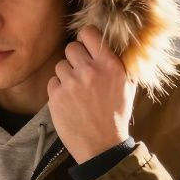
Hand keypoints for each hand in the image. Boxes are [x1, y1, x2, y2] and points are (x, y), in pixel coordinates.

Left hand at [47, 26, 134, 162]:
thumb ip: (118, 63)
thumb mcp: (127, 86)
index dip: (85, 38)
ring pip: (60, 65)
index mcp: (110, 65)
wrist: (102, 146)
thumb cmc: (116, 116)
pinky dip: (58, 90)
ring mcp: (71, 83)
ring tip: (77, 92)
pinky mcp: (56, 96)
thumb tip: (109, 43)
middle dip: (75, 58)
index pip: (89, 33)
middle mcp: (90, 71)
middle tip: (81, 73)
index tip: (86, 46)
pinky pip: (52, 82)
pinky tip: (69, 101)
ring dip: (66, 76)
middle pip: (71, 47)